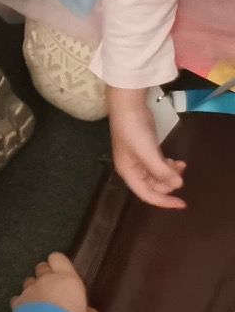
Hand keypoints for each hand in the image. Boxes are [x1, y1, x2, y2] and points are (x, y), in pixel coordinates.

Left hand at [12, 252, 97, 311]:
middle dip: (46, 275)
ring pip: (29, 281)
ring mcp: (29, 289)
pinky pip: (19, 297)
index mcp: (66, 280)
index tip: (63, 275)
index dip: (59, 264)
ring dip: (34, 288)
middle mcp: (46, 280)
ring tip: (41, 303)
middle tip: (54, 290)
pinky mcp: (17, 301)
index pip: (58, 258)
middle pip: (42, 267)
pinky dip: (23, 303)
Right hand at [107, 84, 185, 207]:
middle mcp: (133, 169)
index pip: (146, 195)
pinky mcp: (146, 150)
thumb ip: (162, 171)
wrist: (128, 107)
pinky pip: (159, 165)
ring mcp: (139, 159)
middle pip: (154, 186)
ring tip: (181, 165)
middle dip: (169, 183)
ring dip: (171, 173)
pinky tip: (177, 160)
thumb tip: (179, 185)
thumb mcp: (148, 153)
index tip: (182, 204)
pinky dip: (169, 166)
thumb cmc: (133, 132)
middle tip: (182, 173)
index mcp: (128, 173)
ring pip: (158, 175)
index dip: (164, 202)